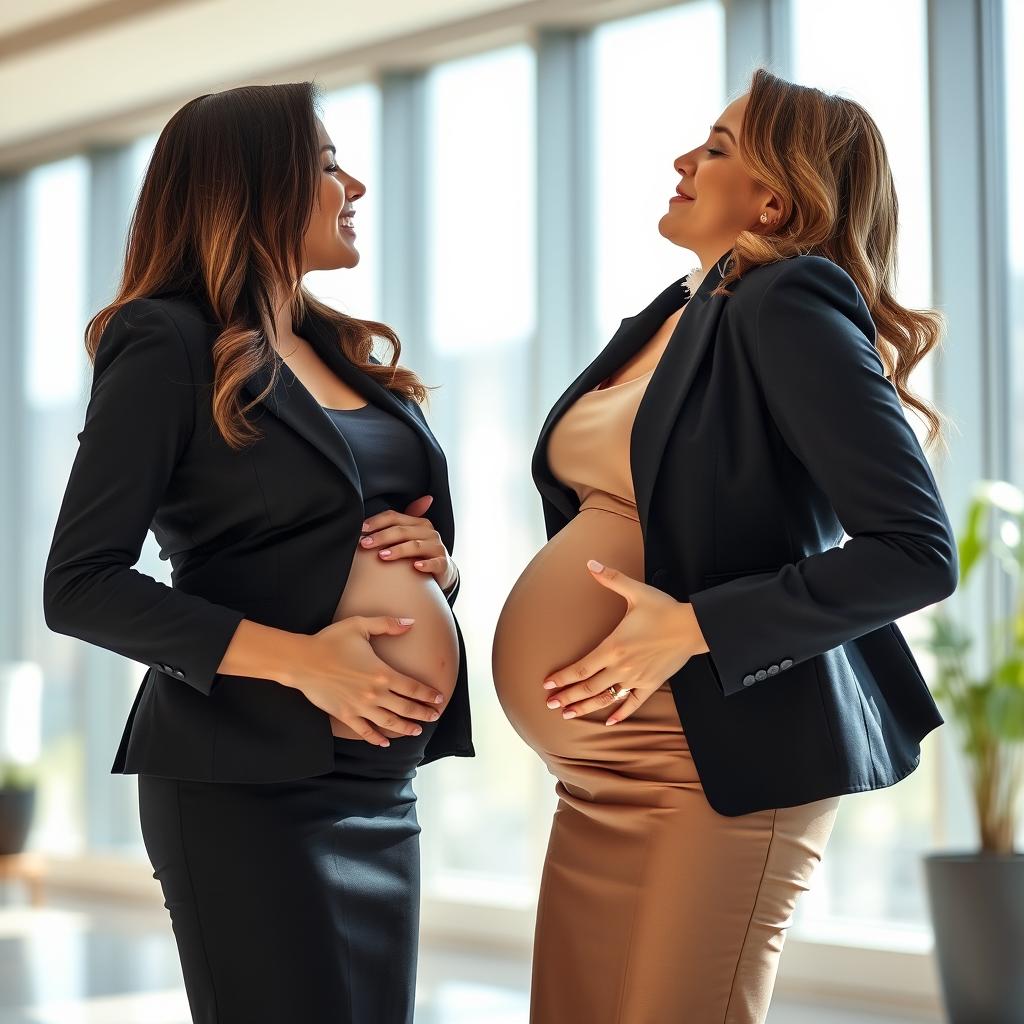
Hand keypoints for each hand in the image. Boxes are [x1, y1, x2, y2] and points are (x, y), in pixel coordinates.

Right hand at [291, 614, 446, 746]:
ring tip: (416, 731)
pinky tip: (385, 742)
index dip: (428, 695)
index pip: (413, 687)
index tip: (439, 699)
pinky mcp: (345, 715)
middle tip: (434, 717)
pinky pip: (365, 731)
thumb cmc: (331, 641)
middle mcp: (374, 693)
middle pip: (406, 707)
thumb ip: (388, 624)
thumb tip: (410, 622)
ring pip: (389, 722)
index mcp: (382, 673)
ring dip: (405, 728)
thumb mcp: (360, 625)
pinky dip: (377, 739)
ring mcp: (360, 707)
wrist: (303, 661)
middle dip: (423, 714)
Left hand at [359, 495, 457, 592]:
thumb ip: (396, 523)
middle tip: (365, 544)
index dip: (377, 521)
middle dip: (382, 537)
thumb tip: (374, 517)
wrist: (442, 571)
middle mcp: (429, 532)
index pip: (394, 517)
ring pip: (416, 546)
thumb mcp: (410, 536)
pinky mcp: (443, 563)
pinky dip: (425, 565)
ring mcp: (437, 547)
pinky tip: (415, 567)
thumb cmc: (420, 553)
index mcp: (418, 523)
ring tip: (382, 556)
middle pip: (402, 531)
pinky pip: (435, 563)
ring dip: (398, 550)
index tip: (362, 529)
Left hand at [542, 559, 707, 725]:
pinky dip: (620, 713)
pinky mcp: (651, 684)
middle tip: (551, 704)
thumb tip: (591, 564)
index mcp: (614, 647)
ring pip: (606, 698)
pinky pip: (633, 704)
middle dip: (568, 697)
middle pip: (589, 687)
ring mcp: (637, 678)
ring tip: (570, 714)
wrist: (693, 627)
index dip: (563, 678)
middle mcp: (622, 667)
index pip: (581, 668)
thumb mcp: (636, 592)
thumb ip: (611, 579)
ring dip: (586, 707)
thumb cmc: (664, 610)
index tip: (548, 684)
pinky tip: (610, 721)